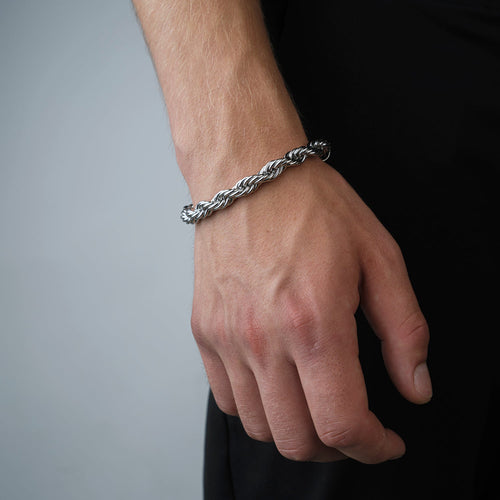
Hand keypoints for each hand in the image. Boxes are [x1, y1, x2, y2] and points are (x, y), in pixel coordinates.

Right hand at [191, 157, 431, 463]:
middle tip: (354, 426)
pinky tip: (276, 384)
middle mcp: (263, 339)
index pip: (343, 422)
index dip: (373, 447)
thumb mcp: (379, 257)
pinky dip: (257, 408)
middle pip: (298, 439)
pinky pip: (226, 399)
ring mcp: (227, 338)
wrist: (247, 175)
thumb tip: (416, 387)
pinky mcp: (205, 331)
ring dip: (296, 431)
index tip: (386, 441)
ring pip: (259, 427)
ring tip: (315, 405)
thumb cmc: (311, 207)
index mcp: (315, 322)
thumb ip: (405, 330)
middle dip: (336, 447)